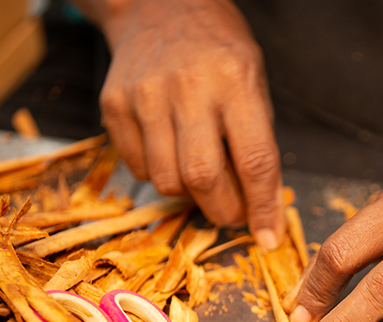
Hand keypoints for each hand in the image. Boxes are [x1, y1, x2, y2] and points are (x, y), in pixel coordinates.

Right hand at [99, 0, 283, 246]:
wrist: (159, 6)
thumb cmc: (218, 49)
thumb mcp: (254, 80)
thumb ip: (256, 139)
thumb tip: (261, 204)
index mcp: (235, 81)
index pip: (254, 160)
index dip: (263, 207)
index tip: (268, 237)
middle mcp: (188, 88)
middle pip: (203, 178)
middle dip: (223, 211)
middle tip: (233, 214)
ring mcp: (145, 95)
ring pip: (167, 181)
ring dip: (190, 196)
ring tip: (202, 177)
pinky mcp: (114, 104)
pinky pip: (138, 167)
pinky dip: (160, 175)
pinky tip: (172, 153)